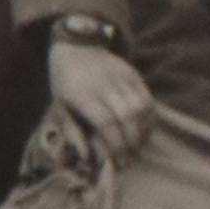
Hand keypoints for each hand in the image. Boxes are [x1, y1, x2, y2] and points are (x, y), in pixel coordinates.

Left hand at [47, 40, 154, 166]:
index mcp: (81, 92)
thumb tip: (86, 159)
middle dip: (131, 143)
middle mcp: (103, 83)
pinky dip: (149, 119)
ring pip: (141, 109)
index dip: (115, 146)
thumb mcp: (60, 105)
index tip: (117, 162)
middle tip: (128, 159)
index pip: (106, 123)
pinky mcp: (133, 74)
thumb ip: (73, 132)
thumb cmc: (65, 81)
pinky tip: (142, 131)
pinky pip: (148, 100)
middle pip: (127, 118)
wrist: (75, 46)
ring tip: (135, 146)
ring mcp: (120, 77)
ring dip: (142, 133)